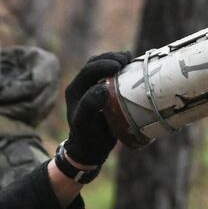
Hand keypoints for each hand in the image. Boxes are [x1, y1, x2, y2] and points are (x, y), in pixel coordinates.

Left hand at [63, 51, 131, 166]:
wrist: (90, 150)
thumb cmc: (87, 139)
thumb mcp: (84, 124)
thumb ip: (89, 106)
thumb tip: (101, 88)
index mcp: (75, 90)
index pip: (88, 70)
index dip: (103, 64)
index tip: (119, 66)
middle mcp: (82, 85)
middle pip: (96, 63)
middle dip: (111, 58)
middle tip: (127, 60)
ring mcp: (92, 86)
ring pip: (103, 65)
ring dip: (116, 60)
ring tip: (129, 59)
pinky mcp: (104, 90)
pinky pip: (111, 74)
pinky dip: (121, 68)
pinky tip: (132, 65)